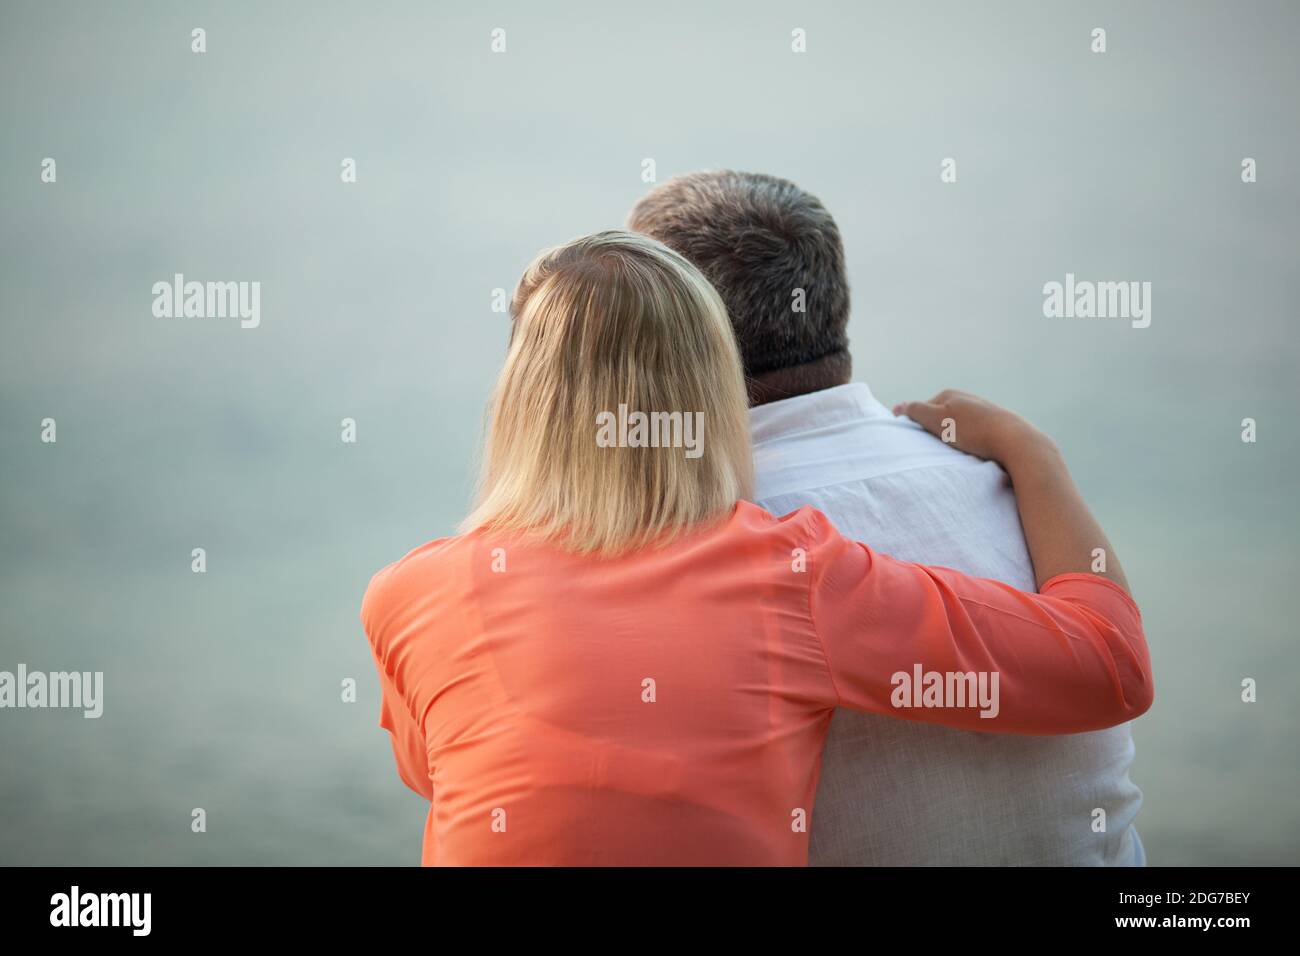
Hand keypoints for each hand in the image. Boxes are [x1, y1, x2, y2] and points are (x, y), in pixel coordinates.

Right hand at [892, 389, 1049, 465]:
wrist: (1014, 441)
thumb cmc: (973, 431)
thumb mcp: (938, 420)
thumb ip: (916, 411)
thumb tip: (897, 407)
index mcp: (949, 394)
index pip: (922, 410)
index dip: (918, 427)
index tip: (919, 443)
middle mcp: (965, 399)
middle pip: (940, 418)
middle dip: (936, 433)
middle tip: (937, 450)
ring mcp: (981, 411)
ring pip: (957, 427)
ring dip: (953, 440)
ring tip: (957, 453)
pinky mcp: (994, 425)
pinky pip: (973, 434)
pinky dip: (969, 443)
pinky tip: (973, 452)